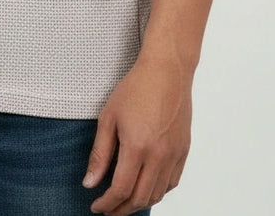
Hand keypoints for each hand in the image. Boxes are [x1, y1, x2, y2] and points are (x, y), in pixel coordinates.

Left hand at [82, 52, 191, 213]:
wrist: (167, 71)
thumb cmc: (136, 88)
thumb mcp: (108, 117)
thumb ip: (100, 154)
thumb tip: (90, 182)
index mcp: (138, 147)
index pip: (121, 190)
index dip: (107, 204)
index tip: (96, 207)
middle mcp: (159, 156)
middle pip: (140, 198)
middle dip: (121, 209)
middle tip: (108, 209)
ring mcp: (174, 155)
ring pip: (157, 194)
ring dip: (139, 203)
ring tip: (124, 201)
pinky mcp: (184, 151)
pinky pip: (172, 183)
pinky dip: (157, 191)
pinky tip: (145, 187)